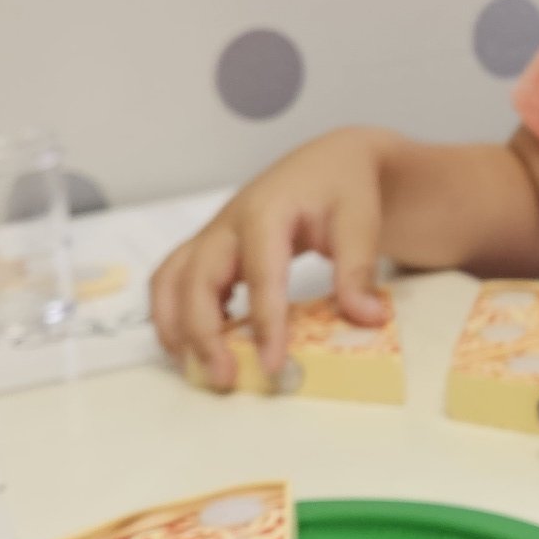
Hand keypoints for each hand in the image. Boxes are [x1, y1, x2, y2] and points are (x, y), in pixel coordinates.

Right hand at [150, 128, 392, 388]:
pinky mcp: (207, 248)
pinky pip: (173, 281)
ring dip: (175, 327)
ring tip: (197, 370)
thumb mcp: (360, 221)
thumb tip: (367, 318)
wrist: (328, 161)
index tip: (273, 365)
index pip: (259, 274)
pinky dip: (174, 315)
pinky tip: (201, 347)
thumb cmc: (343, 187)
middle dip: (203, 333)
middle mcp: (228, 223)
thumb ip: (359, 268)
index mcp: (267, 212)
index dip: (264, 322)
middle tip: (225, 378)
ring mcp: (212, 235)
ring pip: (170, 280)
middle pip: (196, 279)